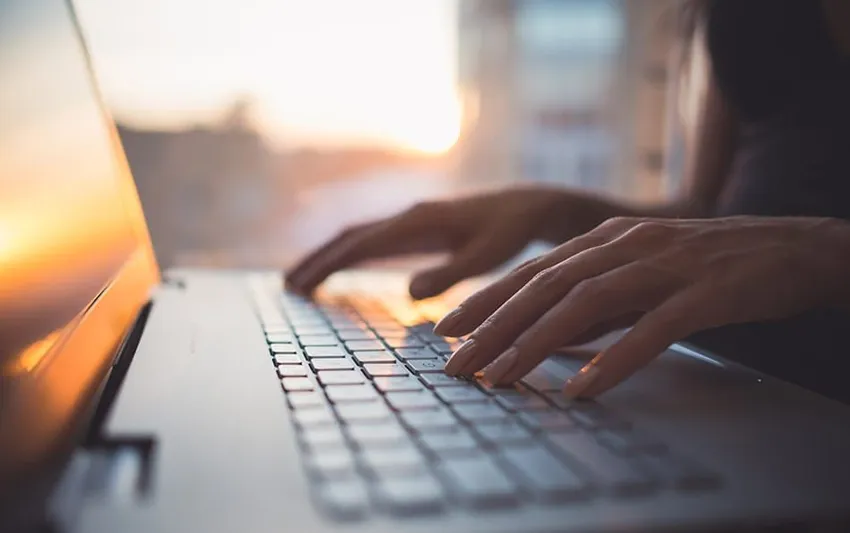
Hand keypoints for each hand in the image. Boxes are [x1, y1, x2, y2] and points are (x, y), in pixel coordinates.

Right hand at [286, 186, 609, 298]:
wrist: (528, 206)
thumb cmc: (512, 232)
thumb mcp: (488, 255)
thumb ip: (451, 273)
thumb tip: (409, 293)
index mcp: (419, 221)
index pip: (362, 244)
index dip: (329, 264)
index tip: (301, 285)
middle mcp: (408, 216)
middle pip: (350, 237)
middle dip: (318, 260)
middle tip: (288, 287)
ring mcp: (411, 221)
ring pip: (358, 237)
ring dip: (329, 257)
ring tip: (301, 280)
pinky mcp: (419, 229)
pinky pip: (374, 241)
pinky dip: (350, 255)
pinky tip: (342, 269)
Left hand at [435, 216, 849, 397]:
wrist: (792, 246)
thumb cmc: (709, 264)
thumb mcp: (640, 273)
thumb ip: (597, 298)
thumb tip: (549, 334)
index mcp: (606, 240)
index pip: (532, 271)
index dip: (486, 300)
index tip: (446, 331)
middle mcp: (626, 245)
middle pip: (546, 286)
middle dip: (494, 327)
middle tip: (456, 364)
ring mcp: (665, 265)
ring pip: (587, 303)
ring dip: (537, 343)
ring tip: (502, 379)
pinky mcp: (705, 291)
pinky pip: (653, 329)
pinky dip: (615, 358)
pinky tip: (585, 388)